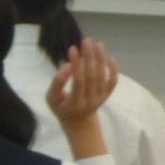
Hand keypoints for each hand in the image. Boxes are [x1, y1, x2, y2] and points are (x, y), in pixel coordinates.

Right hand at [47, 38, 118, 159]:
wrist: (79, 123)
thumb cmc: (61, 108)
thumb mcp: (51, 99)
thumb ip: (57, 83)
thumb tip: (68, 65)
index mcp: (75, 102)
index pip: (78, 81)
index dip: (76, 65)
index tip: (72, 49)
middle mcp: (90, 100)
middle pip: (91, 76)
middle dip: (89, 57)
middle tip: (86, 41)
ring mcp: (101, 97)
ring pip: (102, 76)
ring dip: (100, 59)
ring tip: (97, 44)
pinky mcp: (107, 94)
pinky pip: (112, 82)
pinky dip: (113, 70)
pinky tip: (110, 58)